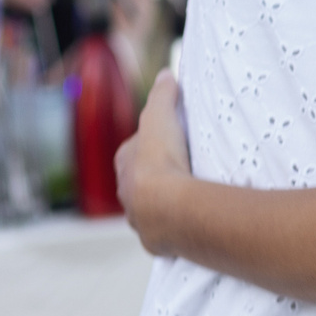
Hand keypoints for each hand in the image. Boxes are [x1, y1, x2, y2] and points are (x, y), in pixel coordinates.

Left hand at [115, 71, 193, 256]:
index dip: (149, 143)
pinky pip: (165, 231)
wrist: (168, 207)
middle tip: (181, 170)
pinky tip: (190, 221)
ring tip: (189, 198)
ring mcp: (141, 220)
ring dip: (165, 204)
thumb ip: (162, 95)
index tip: (167, 140)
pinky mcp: (157, 241)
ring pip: (150, 209)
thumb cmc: (160, 160)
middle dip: (155, 177)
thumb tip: (166, 73)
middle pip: (139, 182)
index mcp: (125, 166)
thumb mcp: (161, 117)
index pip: (133, 151)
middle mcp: (127, 195)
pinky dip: (175, 226)